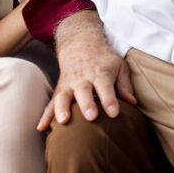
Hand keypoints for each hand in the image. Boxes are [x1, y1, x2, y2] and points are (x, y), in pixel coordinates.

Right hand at [37, 11, 135, 129]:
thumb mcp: (119, 66)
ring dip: (62, 109)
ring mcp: (69, 84)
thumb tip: (132, 103)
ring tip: (63, 121)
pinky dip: (45, 116)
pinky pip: (51, 103)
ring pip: (63, 96)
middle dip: (87, 104)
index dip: (110, 100)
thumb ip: (125, 85)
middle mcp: (83, 79)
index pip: (106, 87)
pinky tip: (41, 128)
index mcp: (101, 73)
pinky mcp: (59, 90)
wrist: (80, 44)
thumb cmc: (104, 60)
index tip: (114, 113)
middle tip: (91, 117)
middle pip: (83, 92)